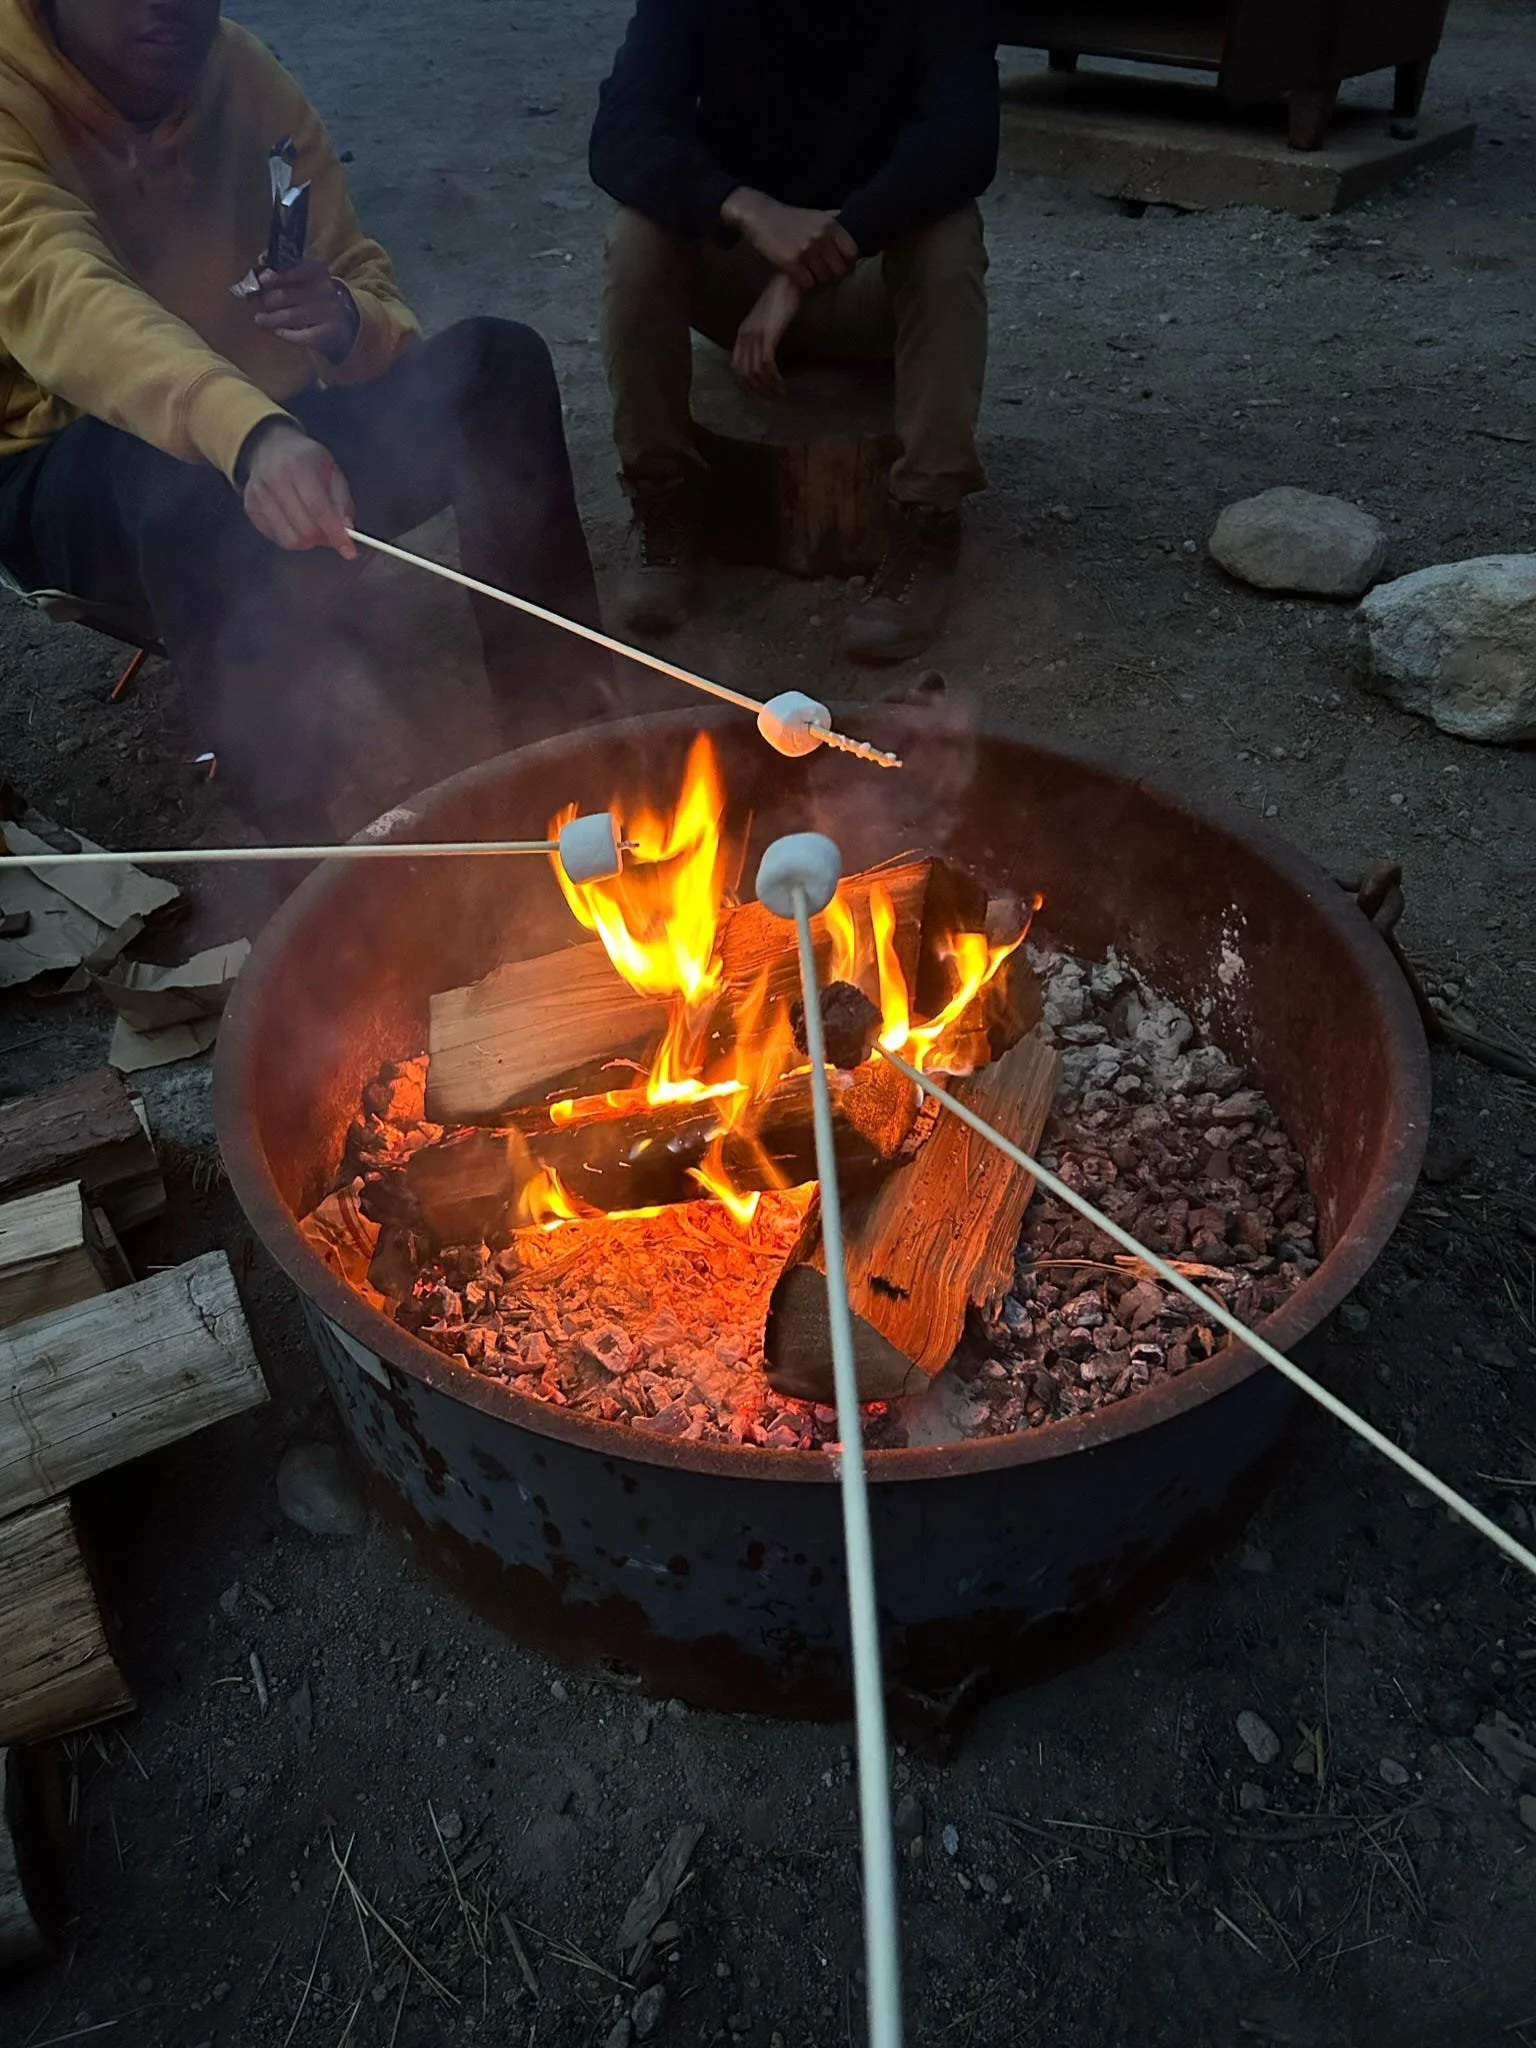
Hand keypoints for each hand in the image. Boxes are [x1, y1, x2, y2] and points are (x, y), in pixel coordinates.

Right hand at [241, 423, 356, 555]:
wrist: (271, 447)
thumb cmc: (308, 462)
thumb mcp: (333, 473)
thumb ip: (342, 503)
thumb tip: (348, 531)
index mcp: (299, 466)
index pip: (318, 509)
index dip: (335, 533)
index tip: (349, 551)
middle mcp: (274, 480)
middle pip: (304, 529)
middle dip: (323, 538)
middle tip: (332, 534)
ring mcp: (258, 495)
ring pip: (290, 539)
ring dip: (308, 541)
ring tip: (314, 527)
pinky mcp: (250, 508)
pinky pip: (277, 538)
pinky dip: (293, 537)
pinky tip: (297, 523)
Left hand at [249, 257, 360, 359]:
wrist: (343, 321)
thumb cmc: (314, 296)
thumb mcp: (303, 278)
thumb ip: (283, 269)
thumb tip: (262, 260)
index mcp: (317, 271)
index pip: (295, 269)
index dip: (276, 274)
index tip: (262, 279)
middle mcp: (324, 289)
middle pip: (286, 295)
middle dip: (266, 300)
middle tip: (257, 303)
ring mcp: (328, 312)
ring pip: (290, 316)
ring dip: (270, 319)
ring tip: (259, 319)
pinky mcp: (329, 333)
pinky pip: (303, 336)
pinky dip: (287, 335)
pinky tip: (278, 332)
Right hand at [721, 188, 857, 289]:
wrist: (760, 215)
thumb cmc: (790, 219)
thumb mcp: (816, 217)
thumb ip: (835, 231)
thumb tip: (856, 249)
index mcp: (830, 224)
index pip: (853, 253)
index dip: (848, 265)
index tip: (840, 267)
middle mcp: (821, 236)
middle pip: (839, 270)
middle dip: (832, 277)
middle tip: (822, 275)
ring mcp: (806, 250)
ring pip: (824, 279)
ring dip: (817, 281)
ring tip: (809, 274)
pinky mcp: (791, 262)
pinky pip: (807, 283)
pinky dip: (804, 284)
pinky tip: (798, 276)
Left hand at [732, 274, 801, 398]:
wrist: (788, 281)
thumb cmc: (782, 299)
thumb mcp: (766, 321)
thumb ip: (763, 336)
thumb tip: (767, 356)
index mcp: (742, 334)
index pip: (736, 366)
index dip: (745, 384)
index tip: (758, 395)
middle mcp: (744, 336)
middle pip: (744, 373)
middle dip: (757, 391)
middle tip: (772, 399)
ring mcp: (754, 336)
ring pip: (755, 372)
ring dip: (767, 387)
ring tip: (779, 394)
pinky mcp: (767, 335)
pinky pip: (766, 364)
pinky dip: (773, 378)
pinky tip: (781, 384)